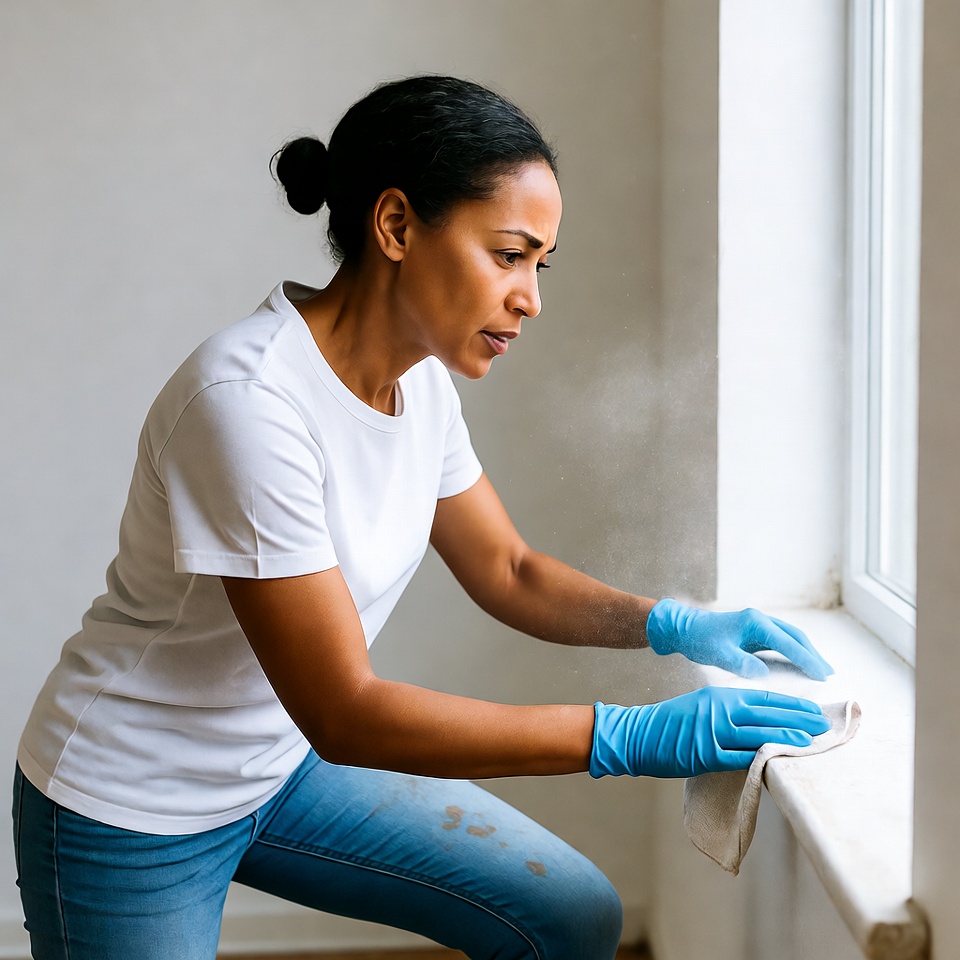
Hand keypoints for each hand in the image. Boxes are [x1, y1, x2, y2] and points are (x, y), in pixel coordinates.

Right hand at [589, 686, 830, 778]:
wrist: (638, 733)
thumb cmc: (671, 722)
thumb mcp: (702, 706)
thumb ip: (729, 711)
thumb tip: (759, 721)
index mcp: (720, 696)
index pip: (764, 699)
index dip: (791, 705)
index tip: (813, 709)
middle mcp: (719, 710)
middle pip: (767, 715)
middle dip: (797, 720)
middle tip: (823, 725)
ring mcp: (712, 732)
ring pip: (758, 734)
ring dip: (787, 738)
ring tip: (810, 741)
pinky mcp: (705, 754)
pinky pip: (739, 758)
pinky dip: (761, 759)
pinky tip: (780, 761)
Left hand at [645, 599, 833, 679]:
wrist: (685, 628)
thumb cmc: (699, 639)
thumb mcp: (717, 654)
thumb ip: (740, 663)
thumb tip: (763, 673)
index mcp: (754, 622)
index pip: (787, 642)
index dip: (806, 659)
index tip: (821, 675)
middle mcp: (761, 620)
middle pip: (795, 637)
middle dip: (813, 655)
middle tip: (829, 675)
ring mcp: (759, 624)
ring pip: (791, 638)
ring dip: (807, 653)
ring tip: (823, 671)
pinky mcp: (756, 632)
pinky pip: (782, 642)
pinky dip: (795, 652)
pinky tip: (801, 664)